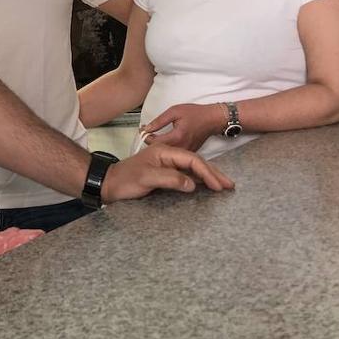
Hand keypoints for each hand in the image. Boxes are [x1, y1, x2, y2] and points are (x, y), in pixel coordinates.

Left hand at [100, 144, 233, 202]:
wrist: (108, 183)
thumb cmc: (125, 180)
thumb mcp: (146, 178)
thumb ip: (170, 179)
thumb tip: (192, 184)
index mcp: (164, 152)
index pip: (192, 160)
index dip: (207, 172)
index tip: (218, 185)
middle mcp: (167, 155)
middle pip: (195, 162)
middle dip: (213, 173)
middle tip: (230, 185)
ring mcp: (166, 164)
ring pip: (192, 169)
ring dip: (208, 176)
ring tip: (223, 185)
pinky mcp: (164, 173)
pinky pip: (186, 175)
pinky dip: (198, 180)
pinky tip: (205, 186)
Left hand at [142, 103, 226, 151]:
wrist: (213, 119)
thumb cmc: (195, 113)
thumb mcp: (174, 111)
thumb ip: (159, 121)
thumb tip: (146, 128)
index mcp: (176, 137)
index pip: (154, 142)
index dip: (145, 136)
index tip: (142, 130)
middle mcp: (181, 147)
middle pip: (158, 150)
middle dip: (149, 142)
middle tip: (145, 133)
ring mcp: (185, 151)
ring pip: (166, 154)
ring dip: (157, 146)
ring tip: (152, 137)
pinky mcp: (188, 152)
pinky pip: (174, 154)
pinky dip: (166, 149)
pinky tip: (163, 142)